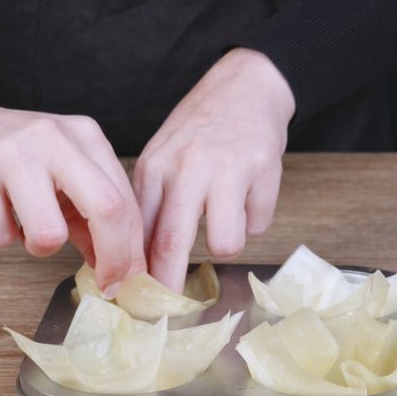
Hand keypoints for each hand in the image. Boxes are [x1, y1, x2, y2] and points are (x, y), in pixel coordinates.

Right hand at [0, 73, 145, 292]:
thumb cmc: (10, 154)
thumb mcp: (60, 175)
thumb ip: (89, 216)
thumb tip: (119, 267)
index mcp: (84, 137)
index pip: (125, 199)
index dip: (132, 248)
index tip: (130, 279)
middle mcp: (55, 138)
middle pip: (106, 209)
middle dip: (114, 258)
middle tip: (107, 285)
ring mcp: (15, 153)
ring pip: (50, 232)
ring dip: (41, 246)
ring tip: (25, 227)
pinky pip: (0, 235)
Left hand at [133, 48, 294, 291]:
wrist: (245, 86)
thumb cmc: (198, 131)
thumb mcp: (162, 159)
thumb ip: (151, 205)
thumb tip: (138, 263)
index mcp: (154, 167)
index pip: (137, 230)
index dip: (136, 271)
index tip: (133, 298)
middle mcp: (187, 167)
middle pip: (172, 242)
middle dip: (168, 285)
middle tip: (168, 310)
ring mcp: (227, 168)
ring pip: (224, 243)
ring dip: (225, 245)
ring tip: (224, 223)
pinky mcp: (264, 169)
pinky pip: (258, 225)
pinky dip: (253, 220)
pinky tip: (248, 196)